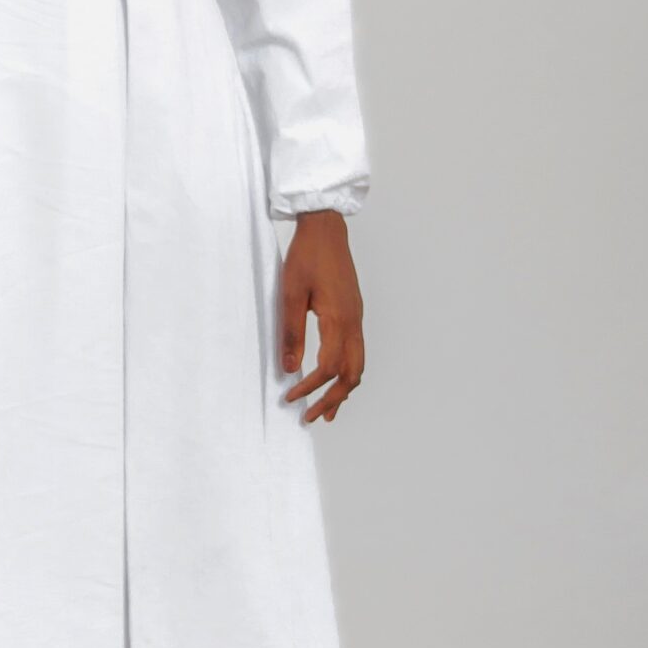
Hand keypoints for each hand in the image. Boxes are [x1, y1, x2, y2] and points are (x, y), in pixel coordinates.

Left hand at [279, 210, 364, 423]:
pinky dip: (347, 372)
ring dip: (343, 389)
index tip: (291, 399)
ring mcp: (357, 318)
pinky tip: (334, 378)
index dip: (311, 388)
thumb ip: (291, 332)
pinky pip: (357, 351)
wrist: (326, 229)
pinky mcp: (354, 312)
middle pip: (352, 374)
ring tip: (327, 409)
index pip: (329, 368)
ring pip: (359, 365)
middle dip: (333, 399)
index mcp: (339, 319)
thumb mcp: (291, 294)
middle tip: (312, 417)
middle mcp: (354, 322)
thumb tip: (289, 368)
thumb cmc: (306, 257)